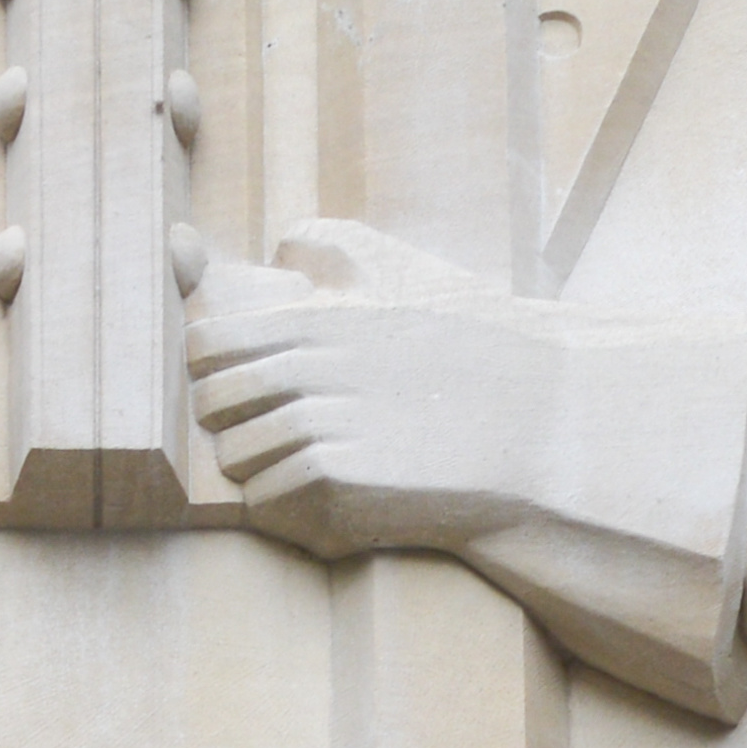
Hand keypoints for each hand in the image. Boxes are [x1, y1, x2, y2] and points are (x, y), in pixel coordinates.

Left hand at [189, 227, 567, 556]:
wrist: (538, 430)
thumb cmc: (474, 354)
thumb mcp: (410, 278)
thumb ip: (338, 251)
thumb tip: (281, 242)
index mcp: (322, 318)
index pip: (208, 342)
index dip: (210, 367)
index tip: (234, 382)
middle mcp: (316, 367)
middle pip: (212, 402)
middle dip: (228, 421)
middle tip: (266, 430)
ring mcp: (327, 424)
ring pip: (234, 456)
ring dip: (255, 466)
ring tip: (295, 465)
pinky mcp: (344, 478)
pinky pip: (267, 499)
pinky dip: (281, 505)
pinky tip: (317, 497)